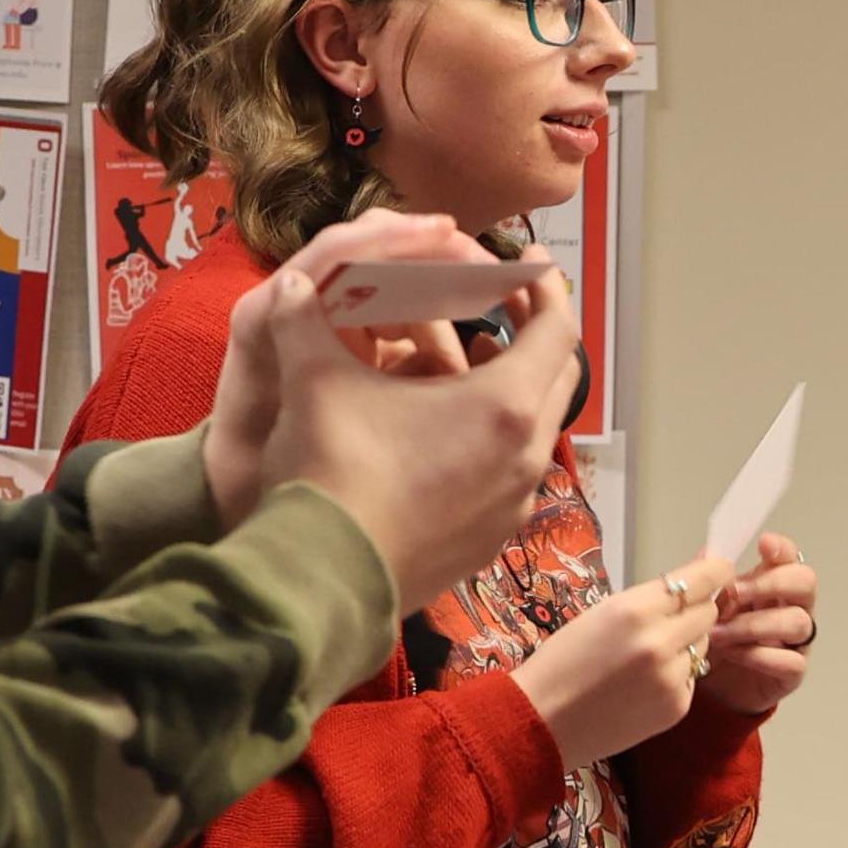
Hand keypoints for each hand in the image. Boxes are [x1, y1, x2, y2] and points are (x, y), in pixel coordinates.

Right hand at [235, 217, 580, 601]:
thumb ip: (305, 321)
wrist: (324, 582)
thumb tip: (290, 286)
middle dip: (534, 334)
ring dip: (514, 389)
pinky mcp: (493, 539)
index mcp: (503, 406)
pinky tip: (451, 434)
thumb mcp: (316, 382)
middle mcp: (526, 456)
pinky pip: (516, 474)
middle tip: (501, 305)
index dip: (544, 288)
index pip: (556, 329)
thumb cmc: (331, 474)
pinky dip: (499, 439)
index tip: (527, 265)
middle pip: (557, 377)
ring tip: (471, 362)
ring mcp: (515, 503)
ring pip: (537, 429)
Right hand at [515, 556, 725, 763]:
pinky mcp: (677, 707)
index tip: (720, 568)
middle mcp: (659, 643)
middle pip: (708, 612)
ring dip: (686, 643)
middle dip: (695, 610)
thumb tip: (703, 568)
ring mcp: (671, 679)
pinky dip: (676, 674)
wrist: (542, 721)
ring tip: (646, 656)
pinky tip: (643, 684)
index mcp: (635, 610)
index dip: (716, 571)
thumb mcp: (603, 612)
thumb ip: (653, 595)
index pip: (701, 579)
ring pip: (702, 645)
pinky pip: (691, 676)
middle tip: (667, 619)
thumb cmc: (564, 660)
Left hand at [702, 530, 817, 716]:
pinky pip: (791, 661)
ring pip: (798, 622)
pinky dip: (760, 656)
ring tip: (720, 633)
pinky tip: (734, 654)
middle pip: (805, 582)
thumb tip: (707, 555)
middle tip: (736, 592)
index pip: (789, 558)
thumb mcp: (706, 607)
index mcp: (772, 585)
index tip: (764, 544)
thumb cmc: (714, 642)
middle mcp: (791, 608)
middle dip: (771, 583)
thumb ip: (709, 582)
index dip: (782, 548)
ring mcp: (796, 641)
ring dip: (755, 624)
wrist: (711, 690)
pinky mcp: (792, 673)